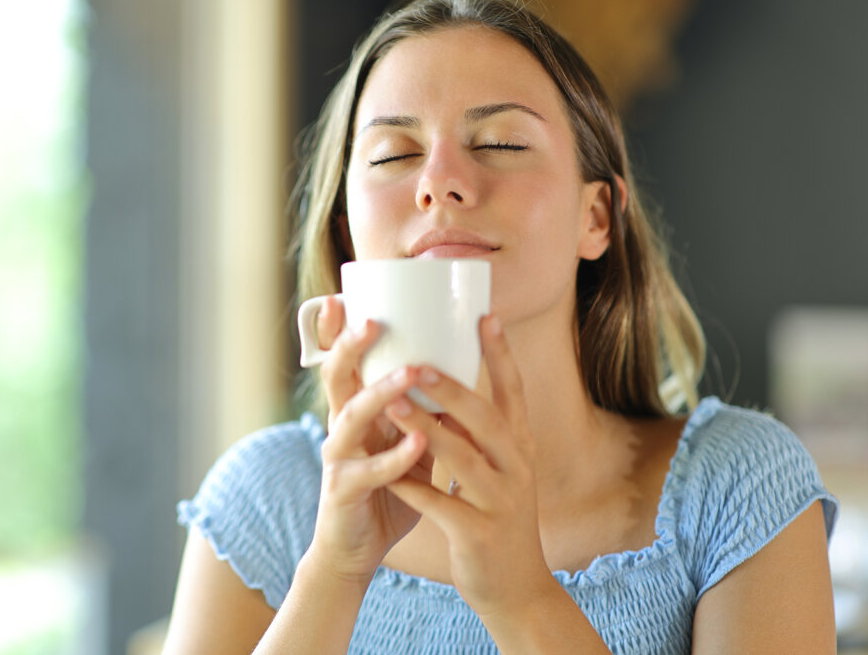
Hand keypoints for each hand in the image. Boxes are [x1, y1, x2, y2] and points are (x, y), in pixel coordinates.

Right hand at [307, 296, 433, 585]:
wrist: (359, 552)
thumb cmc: (385, 493)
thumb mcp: (405, 444)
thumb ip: (423, 413)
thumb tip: (459, 377)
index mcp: (355, 412)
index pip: (347, 362)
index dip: (341, 330)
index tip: (347, 295)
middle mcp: (341, 429)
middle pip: (335, 377)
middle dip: (350, 347)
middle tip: (373, 321)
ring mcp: (338, 460)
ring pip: (349, 418)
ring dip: (380, 394)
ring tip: (411, 374)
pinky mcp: (344, 493)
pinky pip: (369, 472)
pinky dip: (394, 457)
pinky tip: (417, 443)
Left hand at [384, 314, 549, 618]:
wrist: (517, 590)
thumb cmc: (498, 521)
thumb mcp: (501, 472)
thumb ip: (481, 435)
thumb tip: (452, 389)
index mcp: (521, 449)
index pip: (515, 394)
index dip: (502, 356)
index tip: (486, 316)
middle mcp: (517, 470)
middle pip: (488, 420)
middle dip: (454, 389)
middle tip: (420, 362)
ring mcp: (501, 503)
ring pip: (463, 458)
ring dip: (426, 429)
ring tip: (392, 402)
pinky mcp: (479, 534)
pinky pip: (442, 505)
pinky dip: (412, 486)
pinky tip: (386, 471)